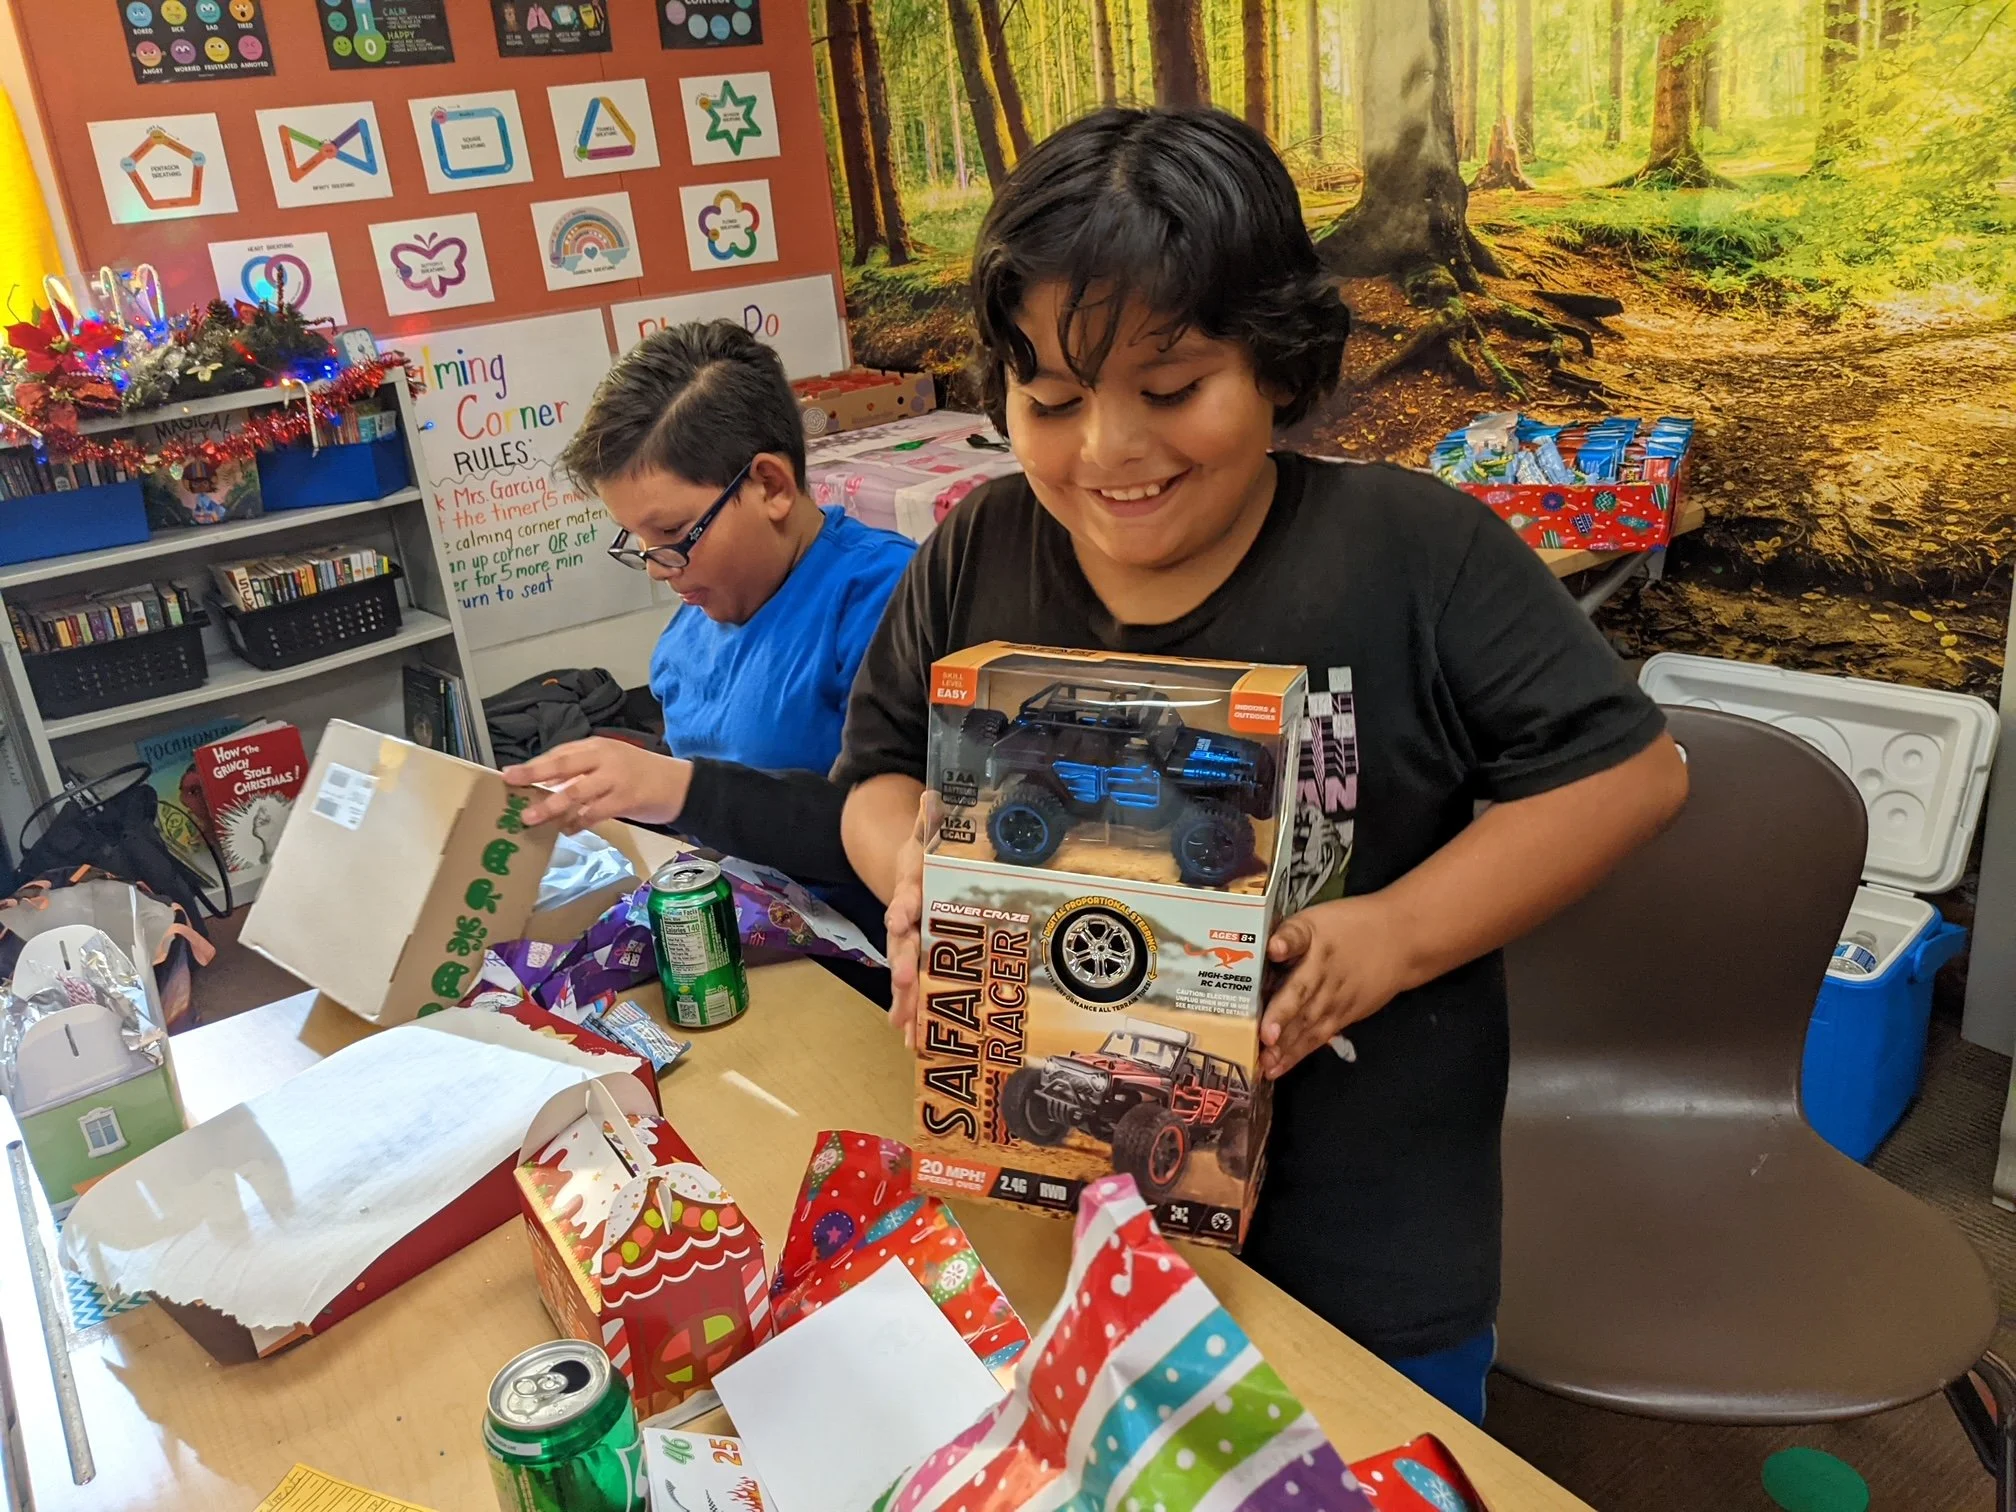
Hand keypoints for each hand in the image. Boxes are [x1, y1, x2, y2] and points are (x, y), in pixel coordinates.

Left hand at [501, 738, 693, 829]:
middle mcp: (604, 758)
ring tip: (531, 818)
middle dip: (533, 774)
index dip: (534, 764)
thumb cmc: (642, 776)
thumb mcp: (611, 764)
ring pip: (575, 791)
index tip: (510, 774)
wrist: (682, 785)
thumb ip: (583, 772)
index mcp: (598, 747)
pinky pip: (595, 812)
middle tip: (511, 782)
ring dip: (551, 806)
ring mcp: (615, 778)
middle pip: (562, 765)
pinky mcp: (626, 798)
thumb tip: (547, 787)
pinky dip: (578, 822)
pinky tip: (567, 830)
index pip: (560, 753)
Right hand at [885, 790, 939, 1046]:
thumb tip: (933, 794)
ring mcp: (910, 945)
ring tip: (906, 1027)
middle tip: (907, 980)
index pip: (904, 897)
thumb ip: (931, 819)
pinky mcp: (918, 962)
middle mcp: (906, 921)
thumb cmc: (927, 857)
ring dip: (906, 1000)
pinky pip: (914, 991)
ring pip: (905, 975)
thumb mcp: (928, 835)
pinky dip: (911, 1013)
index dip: (902, 907)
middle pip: (902, 944)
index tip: (902, 917)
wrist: (911, 874)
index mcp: (912, 889)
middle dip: (904, 963)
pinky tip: (912, 1040)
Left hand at [1259, 895, 1410, 1079]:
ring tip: (1266, 1063)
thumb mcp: (1316, 919)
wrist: (1400, 941)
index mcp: (1313, 940)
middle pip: (1301, 993)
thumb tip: (1258, 949)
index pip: (1297, 937)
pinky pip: (1317, 1036)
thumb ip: (1286, 934)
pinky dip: (1298, 1052)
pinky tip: (1279, 1067)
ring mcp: (1335, 998)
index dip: (1285, 942)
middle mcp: (1323, 972)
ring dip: (1287, 1044)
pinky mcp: (1344, 1016)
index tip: (1274, 949)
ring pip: (1308, 1023)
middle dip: (1282, 1015)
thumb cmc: (1349, 927)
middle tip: (1264, 1035)